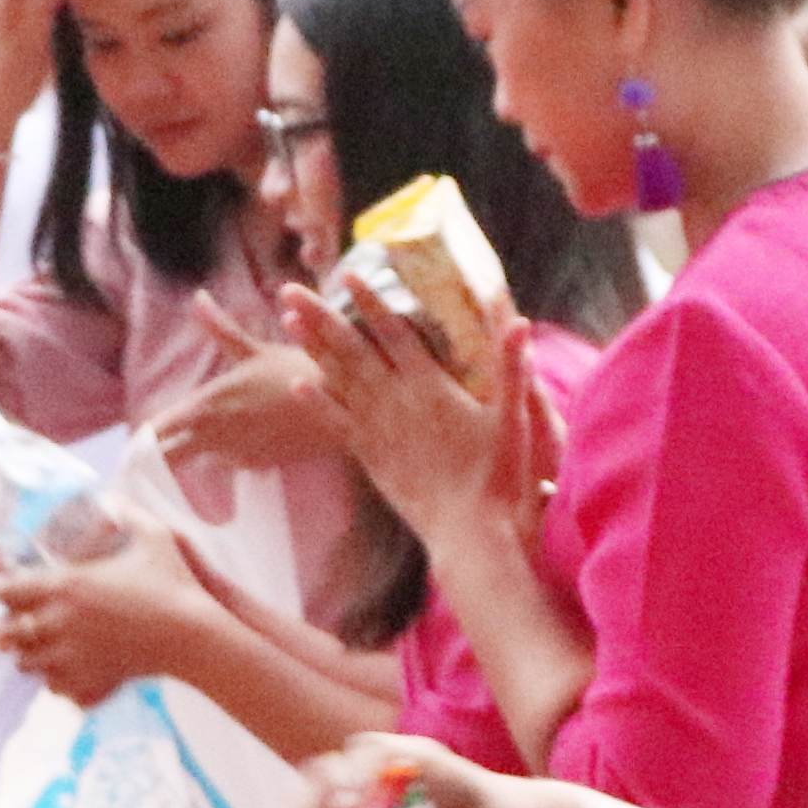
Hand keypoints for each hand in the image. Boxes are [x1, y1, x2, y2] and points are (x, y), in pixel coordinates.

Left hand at [0, 518, 222, 703]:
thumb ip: (129, 513)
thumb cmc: (174, 585)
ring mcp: (71, 657)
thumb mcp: (155, 537)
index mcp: (66, 586)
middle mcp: (59, 623)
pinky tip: (58, 671)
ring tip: (28, 645)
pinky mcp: (88, 681)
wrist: (193, 637)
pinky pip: (52, 686)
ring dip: (23, 652)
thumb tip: (114, 497)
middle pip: (4, 631)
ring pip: (24, 662)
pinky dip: (49, 679)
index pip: (4, 590)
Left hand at [159, 303, 349, 474]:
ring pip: (200, 459)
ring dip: (194, 451)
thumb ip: (220, 328)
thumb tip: (198, 297)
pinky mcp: (259, 466)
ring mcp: (237, 456)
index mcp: (206, 406)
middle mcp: (215, 436)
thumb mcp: (254, 349)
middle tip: (150, 454)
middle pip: (169, 456)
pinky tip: (237, 436)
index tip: (134, 442)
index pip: (157, 432)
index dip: (142, 439)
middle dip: (158, 454)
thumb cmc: (296, 370)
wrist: (342, 405)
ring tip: (195, 438)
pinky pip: (230, 462)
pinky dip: (225, 454)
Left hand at [292, 281, 523, 534]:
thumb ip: (511, 368)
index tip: (347, 274)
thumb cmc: (498, 478)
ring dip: (312, 348)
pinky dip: (317, 402)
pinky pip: (338, 423)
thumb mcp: (513, 419)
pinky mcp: (373, 458)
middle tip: (289, 289)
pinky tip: (297, 384)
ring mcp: (380, 430)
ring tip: (288, 321)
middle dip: (320, 316)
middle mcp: (397, 402)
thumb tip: (519, 321)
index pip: (395, 333)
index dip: (370, 301)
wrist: (469, 533)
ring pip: (339, 380)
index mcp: (431, 387)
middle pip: (352, 349)